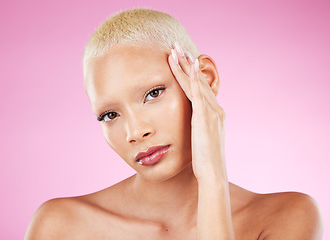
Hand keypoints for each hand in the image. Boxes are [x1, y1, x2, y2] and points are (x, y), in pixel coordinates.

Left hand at [168, 43, 227, 183]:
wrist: (213, 173)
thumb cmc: (205, 161)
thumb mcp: (202, 140)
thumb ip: (198, 129)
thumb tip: (192, 127)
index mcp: (215, 114)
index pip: (200, 89)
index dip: (190, 74)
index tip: (182, 61)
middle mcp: (216, 109)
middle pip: (198, 81)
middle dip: (187, 63)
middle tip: (177, 48)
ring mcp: (212, 112)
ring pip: (196, 83)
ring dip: (185, 65)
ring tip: (175, 50)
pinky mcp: (205, 116)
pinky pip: (197, 92)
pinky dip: (192, 77)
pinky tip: (188, 63)